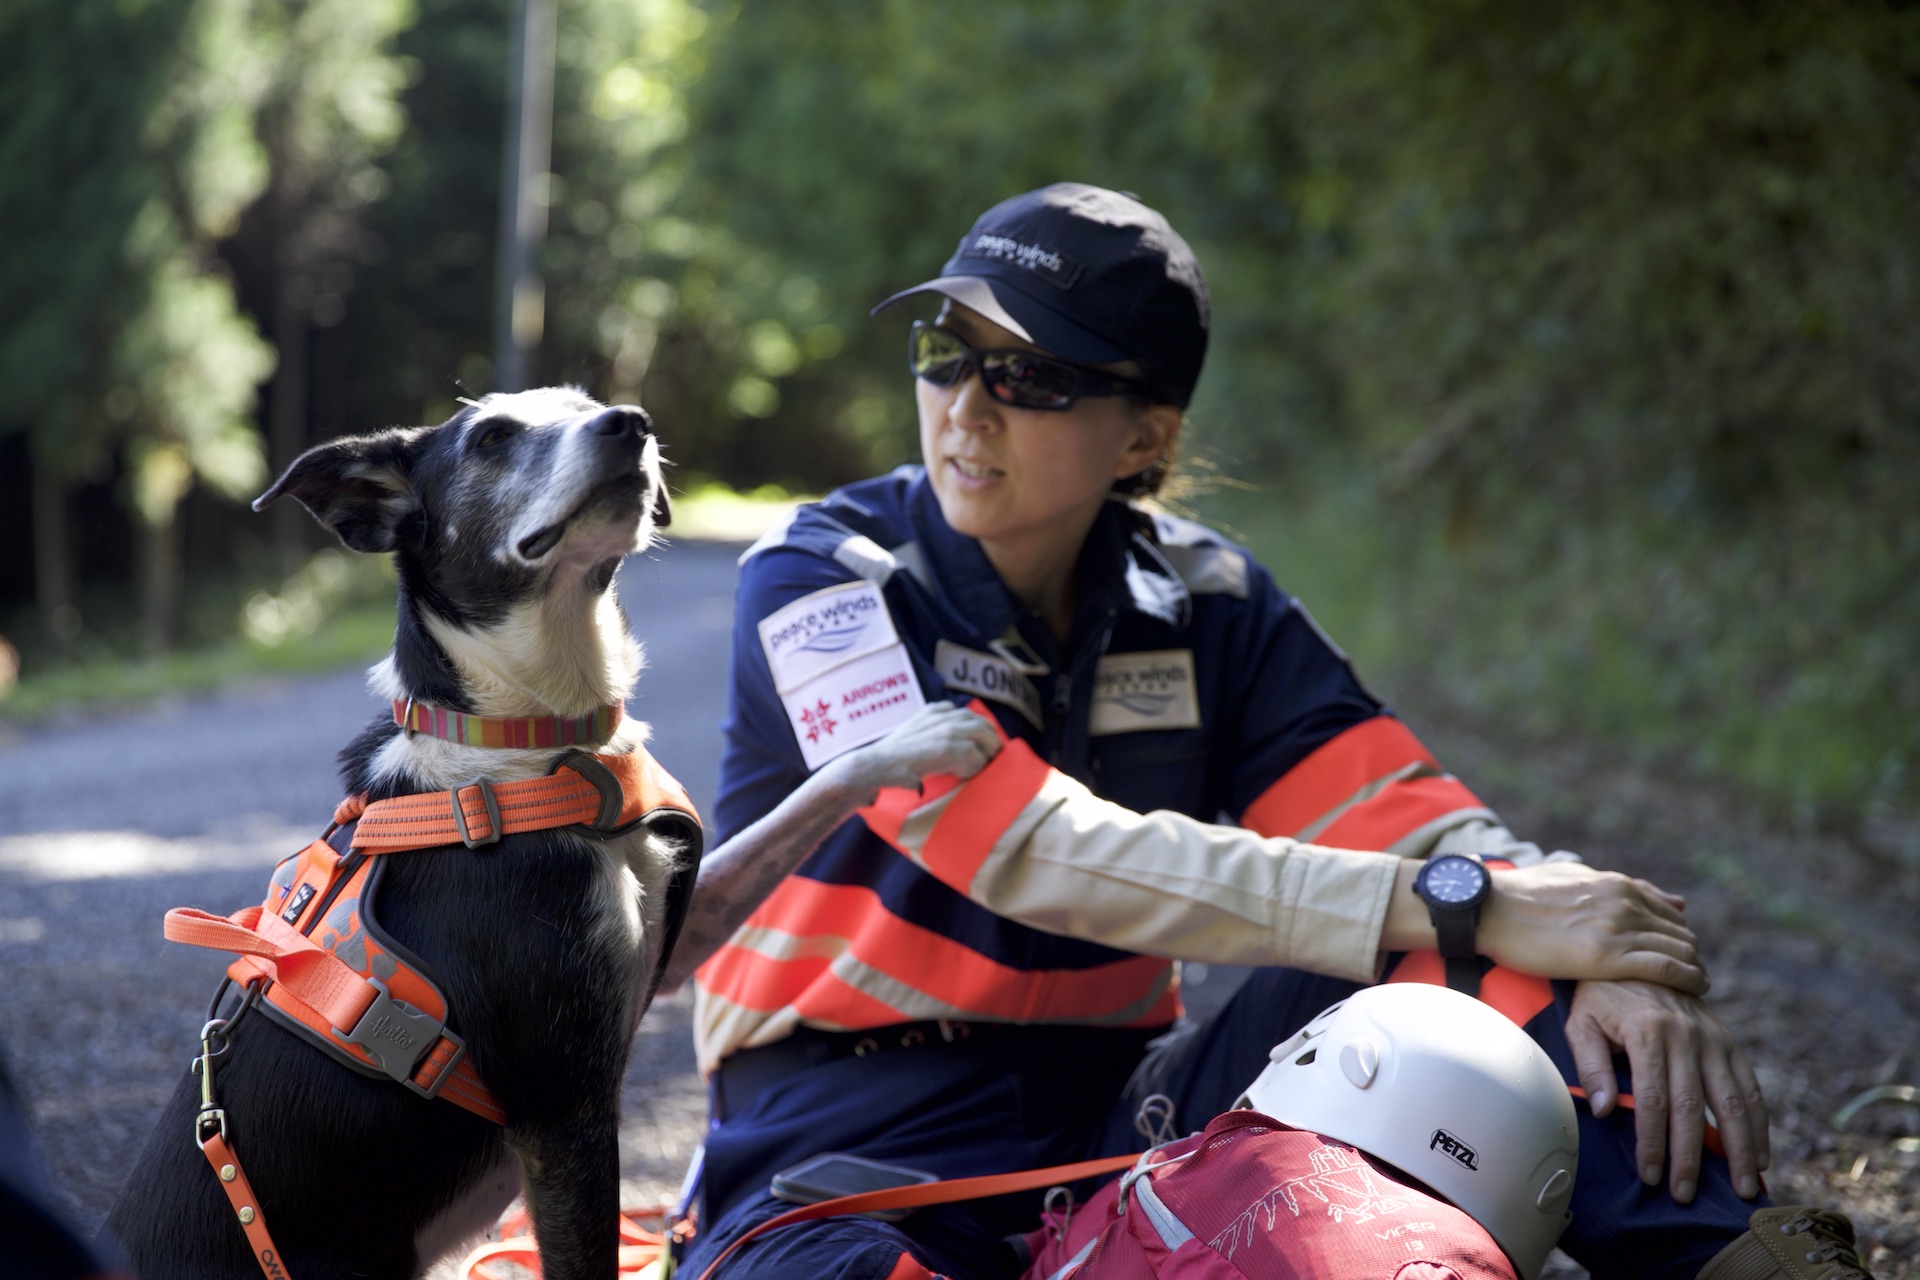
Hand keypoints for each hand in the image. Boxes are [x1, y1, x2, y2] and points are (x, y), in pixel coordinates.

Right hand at [819, 702, 1002, 805]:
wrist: (873, 766)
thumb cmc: (888, 759)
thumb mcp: (910, 737)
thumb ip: (928, 734)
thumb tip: (946, 749)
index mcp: (933, 711)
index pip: (966, 713)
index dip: (979, 728)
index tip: (983, 744)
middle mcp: (942, 716)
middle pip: (980, 722)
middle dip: (992, 739)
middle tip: (995, 758)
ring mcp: (945, 731)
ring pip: (983, 736)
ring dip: (989, 753)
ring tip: (987, 767)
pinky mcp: (947, 748)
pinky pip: (975, 756)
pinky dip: (975, 767)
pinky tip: (967, 776)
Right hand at [1477, 862, 1706, 993]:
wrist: (1489, 910)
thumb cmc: (1522, 896)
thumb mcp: (1575, 878)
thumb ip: (1620, 887)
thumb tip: (1667, 898)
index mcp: (1615, 885)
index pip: (1669, 912)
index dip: (1679, 935)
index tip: (1681, 954)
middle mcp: (1623, 903)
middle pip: (1680, 932)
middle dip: (1692, 955)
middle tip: (1694, 976)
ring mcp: (1617, 928)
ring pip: (1680, 950)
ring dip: (1695, 970)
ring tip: (1697, 986)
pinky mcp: (1606, 956)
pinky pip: (1665, 968)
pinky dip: (1687, 979)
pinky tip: (1694, 990)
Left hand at [1566, 979, 1768, 1202]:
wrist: (1638, 954)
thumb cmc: (1601, 994)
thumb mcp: (1580, 1021)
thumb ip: (1591, 1064)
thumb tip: (1601, 1109)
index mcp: (1647, 1031)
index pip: (1652, 1099)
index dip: (1653, 1141)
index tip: (1651, 1175)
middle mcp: (1686, 1035)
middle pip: (1692, 1107)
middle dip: (1689, 1156)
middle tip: (1684, 1194)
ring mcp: (1712, 1038)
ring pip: (1731, 1102)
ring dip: (1738, 1148)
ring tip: (1740, 1188)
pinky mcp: (1728, 1041)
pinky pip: (1749, 1086)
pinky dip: (1758, 1123)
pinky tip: (1760, 1155)